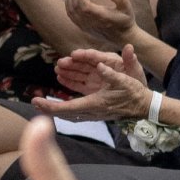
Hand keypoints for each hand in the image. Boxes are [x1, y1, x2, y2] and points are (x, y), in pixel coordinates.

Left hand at [33, 44, 150, 120]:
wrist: (144, 107)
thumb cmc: (134, 93)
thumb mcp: (125, 80)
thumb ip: (112, 73)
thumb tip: (100, 65)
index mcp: (95, 104)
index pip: (68, 107)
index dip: (51, 105)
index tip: (37, 101)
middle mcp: (92, 112)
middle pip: (65, 113)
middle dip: (48, 108)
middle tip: (34, 102)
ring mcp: (93, 114)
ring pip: (69, 114)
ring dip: (55, 109)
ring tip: (42, 103)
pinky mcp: (95, 113)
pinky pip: (75, 113)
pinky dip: (64, 109)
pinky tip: (58, 105)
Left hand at [65, 0, 135, 47]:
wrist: (123, 37)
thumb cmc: (125, 20)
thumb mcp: (127, 8)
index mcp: (101, 17)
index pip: (84, 5)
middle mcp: (91, 23)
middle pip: (75, 6)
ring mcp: (85, 26)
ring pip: (70, 10)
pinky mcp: (82, 27)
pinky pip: (71, 15)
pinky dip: (69, 3)